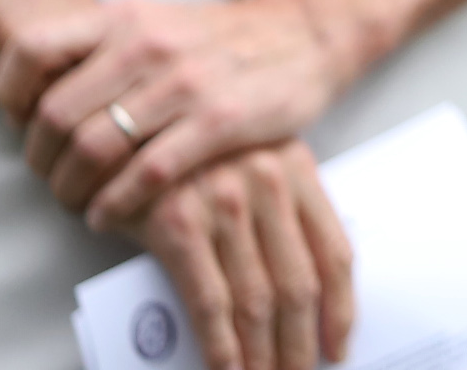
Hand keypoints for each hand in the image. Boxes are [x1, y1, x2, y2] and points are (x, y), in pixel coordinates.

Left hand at [0, 0, 354, 225]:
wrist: (307, 33)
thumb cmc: (223, 40)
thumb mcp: (155, 23)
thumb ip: (99, 52)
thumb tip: (34, 102)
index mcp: (125, 18)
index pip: (32, 49)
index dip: (10, 94)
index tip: (20, 121)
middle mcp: (149, 44)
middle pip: (55, 115)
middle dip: (41, 160)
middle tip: (52, 177)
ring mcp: (186, 82)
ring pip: (94, 149)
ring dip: (71, 190)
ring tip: (78, 201)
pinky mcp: (221, 121)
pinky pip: (144, 175)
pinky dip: (114, 205)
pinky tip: (109, 215)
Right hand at [131, 140, 356, 369]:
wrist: (124, 120)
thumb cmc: (190, 151)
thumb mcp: (249, 162)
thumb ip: (277, 213)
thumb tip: (298, 296)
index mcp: (296, 170)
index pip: (335, 253)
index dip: (342, 309)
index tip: (340, 346)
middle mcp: (268, 185)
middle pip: (300, 285)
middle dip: (301, 343)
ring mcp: (224, 204)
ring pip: (258, 300)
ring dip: (263, 354)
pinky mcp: (178, 223)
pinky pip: (208, 301)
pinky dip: (220, 344)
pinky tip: (226, 368)